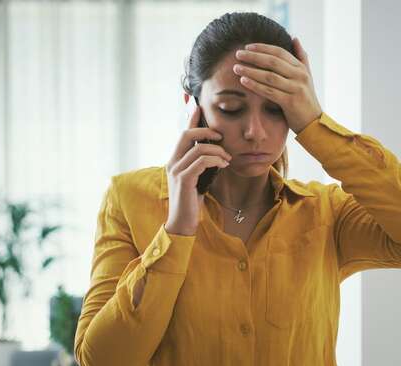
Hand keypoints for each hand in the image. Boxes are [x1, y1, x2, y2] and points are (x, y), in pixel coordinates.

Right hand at [164, 103, 230, 235]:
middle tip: (221, 136)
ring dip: (217, 151)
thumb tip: (217, 152)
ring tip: (227, 159)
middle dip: (206, 131)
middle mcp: (172, 162)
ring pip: (198, 148)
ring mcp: (176, 170)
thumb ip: (203, 165)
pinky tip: (224, 165)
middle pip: (186, 135)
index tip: (199, 106)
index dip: (191, 119)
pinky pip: (201, 162)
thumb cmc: (192, 202)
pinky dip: (216, 160)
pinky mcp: (183, 180)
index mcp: (175, 160)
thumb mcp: (199, 178)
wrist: (182, 223)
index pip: (183, 134)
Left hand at [233, 36, 322, 133]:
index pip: (279, 52)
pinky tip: (243, 82)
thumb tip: (294, 38)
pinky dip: (255, 86)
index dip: (262, 48)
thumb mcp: (307, 76)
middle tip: (237, 54)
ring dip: (251, 71)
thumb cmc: (306, 99)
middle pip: (272, 62)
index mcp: (301, 68)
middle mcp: (300, 76)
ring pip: (269, 76)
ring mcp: (296, 88)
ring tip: (236, 68)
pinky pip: (269, 91)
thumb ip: (301, 57)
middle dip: (253, 57)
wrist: (313, 122)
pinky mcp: (290, 102)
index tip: (247, 47)